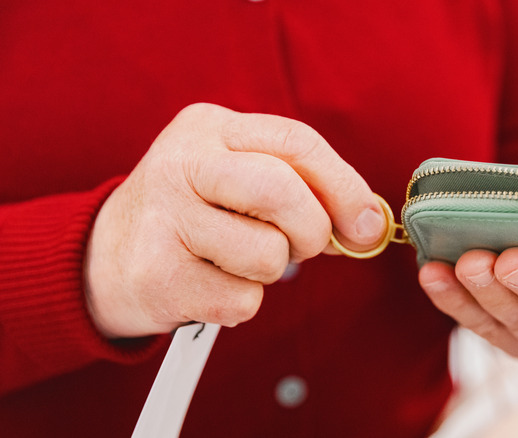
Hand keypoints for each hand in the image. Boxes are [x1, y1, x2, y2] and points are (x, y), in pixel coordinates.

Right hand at [84, 103, 385, 337]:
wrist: (106, 256)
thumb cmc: (194, 214)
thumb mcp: (239, 178)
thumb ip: (305, 189)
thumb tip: (368, 224)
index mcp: (210, 128)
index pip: (297, 143)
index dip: (345, 186)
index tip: (368, 224)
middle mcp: (181, 162)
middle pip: (283, 192)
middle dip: (311, 230)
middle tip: (300, 245)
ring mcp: (164, 218)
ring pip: (268, 254)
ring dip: (269, 271)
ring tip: (234, 259)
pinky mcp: (158, 275)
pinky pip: (242, 300)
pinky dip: (240, 302)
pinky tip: (209, 283)